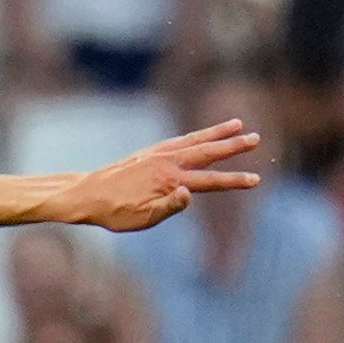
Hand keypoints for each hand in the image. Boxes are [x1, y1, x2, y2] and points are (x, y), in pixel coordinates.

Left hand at [56, 119, 262, 232]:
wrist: (86, 194)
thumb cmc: (114, 212)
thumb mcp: (141, 218)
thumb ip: (168, 207)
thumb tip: (190, 194)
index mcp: (169, 181)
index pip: (210, 181)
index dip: (234, 181)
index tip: (256, 180)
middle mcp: (167, 162)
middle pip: (208, 152)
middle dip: (233, 146)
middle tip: (257, 138)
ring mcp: (158, 154)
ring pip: (194, 140)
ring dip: (217, 133)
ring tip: (238, 124)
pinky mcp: (149, 152)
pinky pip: (178, 140)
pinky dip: (194, 136)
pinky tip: (201, 135)